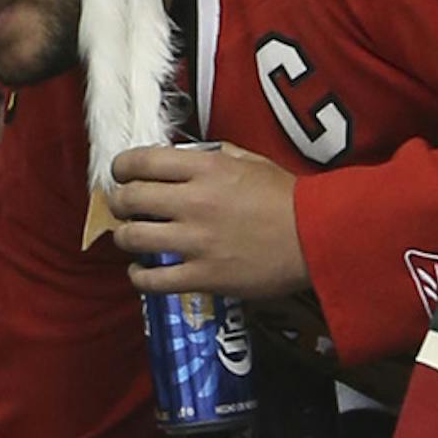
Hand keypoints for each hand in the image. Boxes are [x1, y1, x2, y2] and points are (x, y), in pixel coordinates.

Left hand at [107, 145, 308, 300]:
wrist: (319, 237)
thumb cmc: (289, 198)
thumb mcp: (252, 162)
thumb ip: (214, 157)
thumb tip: (184, 158)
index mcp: (205, 169)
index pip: (141, 161)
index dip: (122, 167)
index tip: (121, 173)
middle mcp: (193, 203)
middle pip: (129, 198)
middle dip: (118, 201)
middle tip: (123, 206)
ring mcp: (196, 242)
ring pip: (133, 238)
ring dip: (124, 237)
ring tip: (131, 237)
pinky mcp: (203, 277)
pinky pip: (152, 281)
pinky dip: (138, 276)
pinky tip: (141, 271)